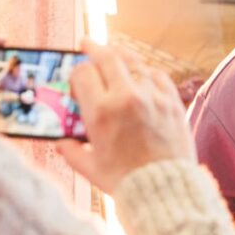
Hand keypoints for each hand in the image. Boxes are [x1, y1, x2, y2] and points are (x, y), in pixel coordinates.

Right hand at [59, 40, 196, 193]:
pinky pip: (158, 75)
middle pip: (107, 57)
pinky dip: (146, 71)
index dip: (77, 72)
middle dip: (94, 48)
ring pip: (134, 61)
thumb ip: (71, 152)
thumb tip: (61, 143)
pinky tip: (141, 73)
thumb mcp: (90, 168)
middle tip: (87, 44)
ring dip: (121, 56)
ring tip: (113, 54)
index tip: (76, 79)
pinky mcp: (173, 103)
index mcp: (101, 112)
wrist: (166, 191)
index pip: (83, 72)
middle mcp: (127, 98)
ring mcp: (153, 97)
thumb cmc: (126, 182)